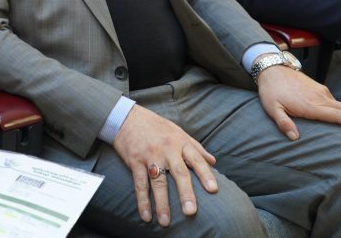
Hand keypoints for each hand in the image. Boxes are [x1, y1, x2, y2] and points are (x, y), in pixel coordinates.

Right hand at [111, 104, 217, 226]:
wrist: (127, 118)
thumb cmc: (156, 126)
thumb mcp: (178, 132)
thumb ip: (196, 147)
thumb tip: (213, 162)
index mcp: (180, 142)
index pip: (196, 160)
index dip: (205, 175)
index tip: (213, 190)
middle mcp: (166, 149)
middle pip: (179, 173)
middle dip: (185, 193)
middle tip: (190, 212)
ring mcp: (150, 156)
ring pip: (158, 182)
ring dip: (161, 203)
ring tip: (166, 222)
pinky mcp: (135, 161)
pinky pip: (139, 184)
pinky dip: (142, 201)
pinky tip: (146, 216)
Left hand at [256, 65, 340, 139]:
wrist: (272, 68)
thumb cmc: (271, 91)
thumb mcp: (272, 108)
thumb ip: (283, 123)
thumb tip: (294, 138)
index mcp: (312, 105)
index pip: (338, 116)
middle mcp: (321, 98)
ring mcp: (322, 93)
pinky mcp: (320, 89)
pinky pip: (338, 102)